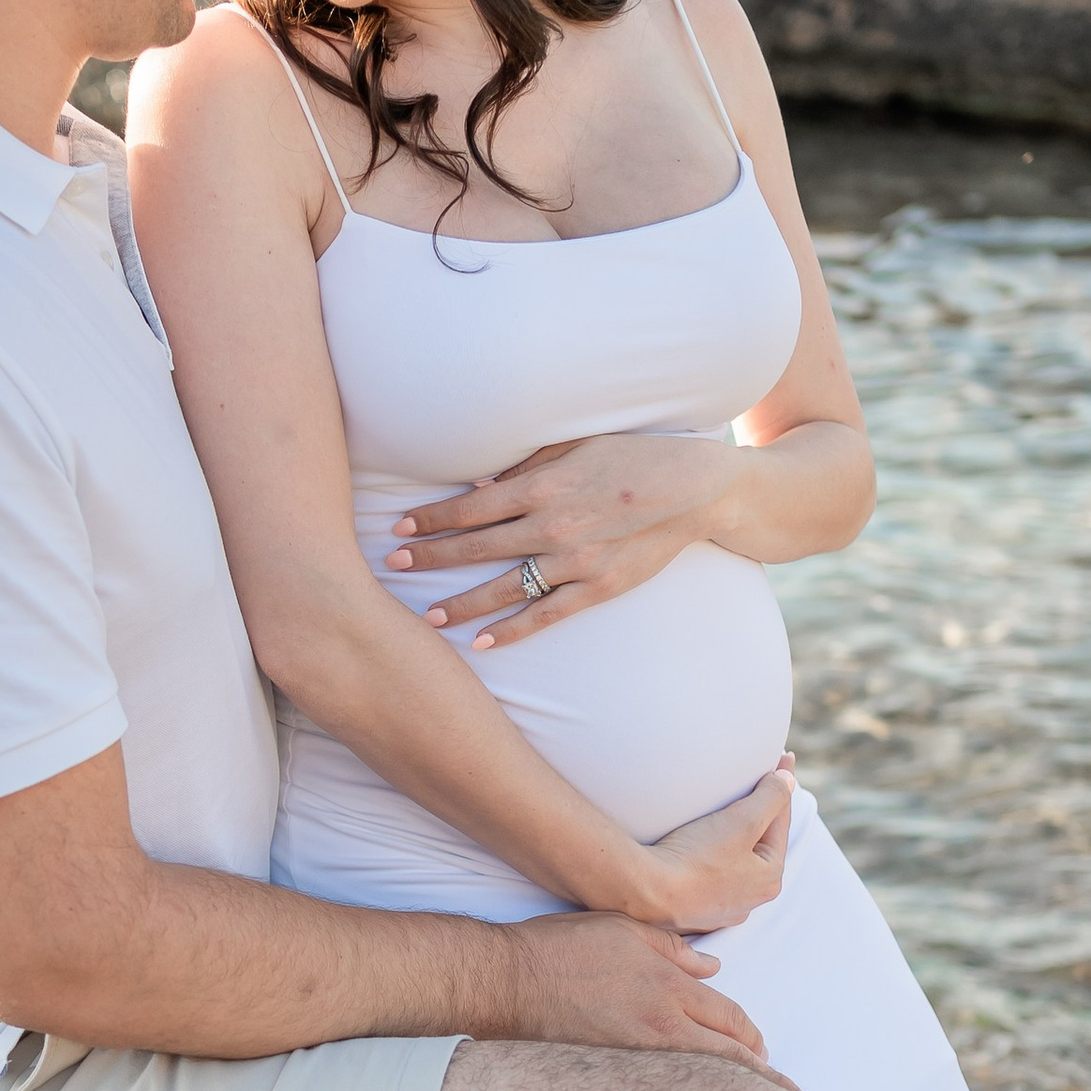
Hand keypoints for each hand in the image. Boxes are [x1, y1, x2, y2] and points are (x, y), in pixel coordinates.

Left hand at [387, 433, 744, 647]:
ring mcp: (576, 561)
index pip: (472, 505)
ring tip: (427, 616)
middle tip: (392, 567)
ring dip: (462, 602)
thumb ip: (529, 464)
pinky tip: (483, 643)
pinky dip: (513, 630)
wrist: (698, 490)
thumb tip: (480, 485)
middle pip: (477, 545)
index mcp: (546, 484)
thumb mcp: (580, 447)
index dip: (432, 518)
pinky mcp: (599, 588)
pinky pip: (547, 614)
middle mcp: (554, 525)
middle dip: (431, 557)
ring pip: (505, 587)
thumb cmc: (634, 458)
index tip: (400, 528)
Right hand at [495, 911, 767, 1064]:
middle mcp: (661, 1027)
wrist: (507, 981)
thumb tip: (712, 968)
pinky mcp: (610, 1075)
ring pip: (698, 1082)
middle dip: (757, 1079)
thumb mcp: (625, 929)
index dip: (755, 1042)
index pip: (733, 1022)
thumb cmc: (561, 948)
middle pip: (727, 1060)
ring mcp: (635, 1056)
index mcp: (670, 988)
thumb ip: (675, 950)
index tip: (765, 1054)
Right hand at [626, 761, 793, 930]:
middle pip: (757, 842)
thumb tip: (787, 781)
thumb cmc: (696, 858)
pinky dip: (707, 855)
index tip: (781, 757)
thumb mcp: (742, 821)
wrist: (644, 892)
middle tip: (754, 782)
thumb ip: (772, 798)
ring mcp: (718, 909)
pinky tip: (696, 845)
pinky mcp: (690, 909)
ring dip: (731, 835)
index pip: (780, 819)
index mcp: (769, 878)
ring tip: (723, 812)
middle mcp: (748, 900)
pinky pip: (706, 875)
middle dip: (757, 812)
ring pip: (731, 860)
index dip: (780, 784)